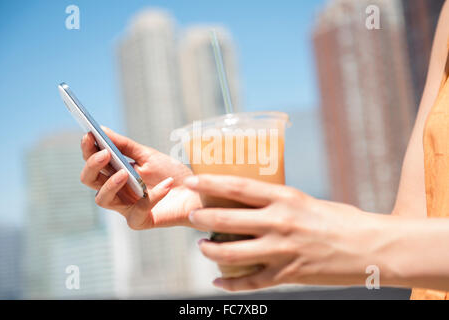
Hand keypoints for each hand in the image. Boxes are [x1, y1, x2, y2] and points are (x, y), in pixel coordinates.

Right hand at [80, 127, 201, 228]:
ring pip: (102, 199)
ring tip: (124, 173)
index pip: (93, 162)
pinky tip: (167, 184)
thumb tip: (101, 129)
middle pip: (89, 180)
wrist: (196, 192)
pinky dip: (153, 196)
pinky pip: (138, 211)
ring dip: (110, 184)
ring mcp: (125, 207)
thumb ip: (125, 146)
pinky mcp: (139, 221)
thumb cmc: (170, 173)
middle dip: (92, 166)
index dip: (87, 149)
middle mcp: (114, 191)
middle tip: (104, 154)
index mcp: (114, 173)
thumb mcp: (148, 156)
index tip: (89, 135)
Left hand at [184, 174, 381, 290]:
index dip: (210, 182)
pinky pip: (250, 283)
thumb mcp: (307, 201)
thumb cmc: (341, 220)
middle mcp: (279, 222)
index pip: (238, 186)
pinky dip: (229, 284)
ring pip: (231, 253)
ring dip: (209, 251)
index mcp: (285, 198)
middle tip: (191, 216)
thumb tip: (252, 203)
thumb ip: (279, 203)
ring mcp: (282, 251)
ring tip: (201, 246)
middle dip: (202, 218)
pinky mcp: (288, 275)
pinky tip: (217, 281)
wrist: (372, 248)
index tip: (191, 180)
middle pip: (227, 220)